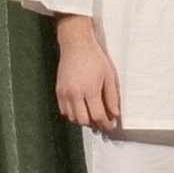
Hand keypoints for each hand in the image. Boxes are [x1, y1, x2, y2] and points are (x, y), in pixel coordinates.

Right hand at [52, 14, 122, 129]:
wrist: (76, 45)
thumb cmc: (95, 58)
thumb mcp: (108, 76)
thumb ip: (112, 97)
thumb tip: (115, 114)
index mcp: (89, 90)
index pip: (97, 115)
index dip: (106, 124)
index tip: (111, 126)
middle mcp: (75, 94)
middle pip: (83, 120)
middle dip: (94, 124)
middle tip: (102, 121)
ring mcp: (64, 93)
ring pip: (72, 118)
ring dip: (83, 120)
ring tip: (92, 114)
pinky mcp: (58, 91)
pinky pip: (64, 111)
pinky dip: (72, 114)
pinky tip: (81, 109)